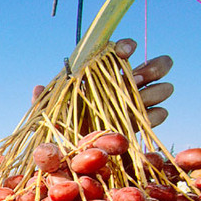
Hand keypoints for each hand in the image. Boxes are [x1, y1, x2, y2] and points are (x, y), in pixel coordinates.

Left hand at [31, 38, 173, 126]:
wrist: (72, 153)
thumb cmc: (59, 126)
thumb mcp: (49, 113)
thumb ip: (44, 100)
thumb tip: (36, 88)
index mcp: (105, 73)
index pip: (124, 49)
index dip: (126, 46)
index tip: (122, 52)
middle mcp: (127, 84)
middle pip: (158, 65)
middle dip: (154, 67)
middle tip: (136, 77)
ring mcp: (138, 103)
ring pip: (163, 88)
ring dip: (153, 91)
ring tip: (136, 99)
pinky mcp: (142, 123)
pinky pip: (160, 113)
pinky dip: (153, 115)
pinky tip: (138, 118)